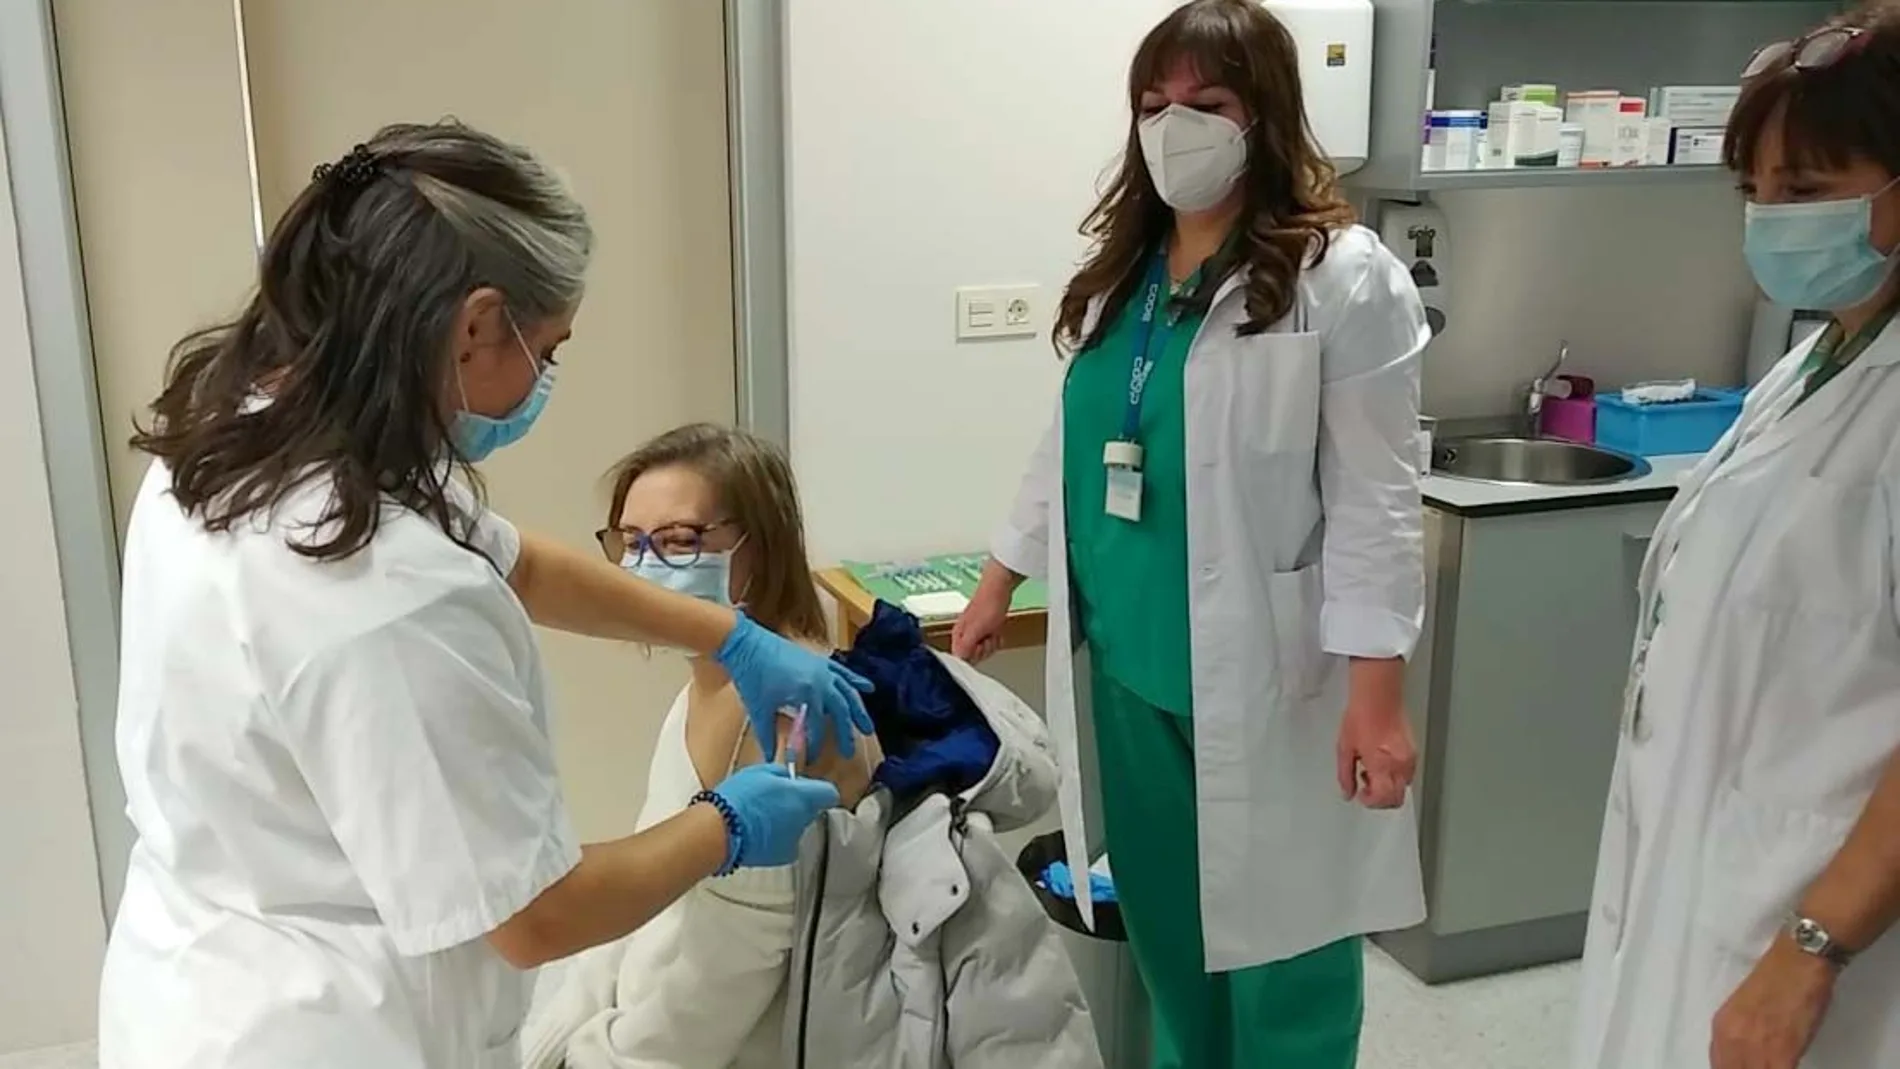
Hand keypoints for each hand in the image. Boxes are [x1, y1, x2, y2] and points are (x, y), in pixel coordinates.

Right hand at [709, 763, 840, 868]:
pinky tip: (757, 832)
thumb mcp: (760, 772)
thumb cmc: (737, 800)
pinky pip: (785, 843)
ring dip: (785, 822)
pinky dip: (776, 839)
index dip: (819, 790)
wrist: (720, 831)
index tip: (809, 788)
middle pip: (811, 810)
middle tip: (774, 799)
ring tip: (759, 817)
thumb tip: (788, 775)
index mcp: (803, 796)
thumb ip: (781, 773)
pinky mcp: (782, 857)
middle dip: (798, 804)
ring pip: (797, 827)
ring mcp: (794, 839)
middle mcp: (803, 819)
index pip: (829, 793)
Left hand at [715, 614, 872, 760]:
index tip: (812, 759)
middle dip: (846, 732)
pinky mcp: (818, 660)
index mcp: (808, 693)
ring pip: (848, 692)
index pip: (817, 726)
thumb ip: (767, 736)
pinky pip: (843, 672)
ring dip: (858, 710)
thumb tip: (769, 759)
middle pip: (841, 711)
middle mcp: (822, 680)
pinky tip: (868, 688)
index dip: (815, 745)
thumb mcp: (759, 709)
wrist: (745, 643)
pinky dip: (856, 681)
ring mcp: (822, 668)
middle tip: (850, 751)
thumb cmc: (751, 675)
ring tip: (867, 727)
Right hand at [951, 576, 1011, 663]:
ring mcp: (974, 632)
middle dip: (984, 649)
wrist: (999, 588)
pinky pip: (989, 643)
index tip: (980, 647)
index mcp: (957, 636)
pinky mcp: (983, 629)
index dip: (973, 656)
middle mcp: (963, 635)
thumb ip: (965, 647)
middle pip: (973, 656)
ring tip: (992, 631)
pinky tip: (997, 631)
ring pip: (982, 651)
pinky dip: (995, 639)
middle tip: (988, 637)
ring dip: (991, 644)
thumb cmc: (988, 606)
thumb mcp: (976, 631)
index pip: (961, 659)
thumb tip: (958, 660)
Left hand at [1336, 688, 1415, 808]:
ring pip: (1403, 786)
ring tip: (1371, 770)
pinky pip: (1407, 773)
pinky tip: (1381, 762)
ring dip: (1388, 787)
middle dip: (1381, 798)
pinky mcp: (1414, 750)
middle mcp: (1400, 765)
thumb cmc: (1360, 717)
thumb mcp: (1344, 749)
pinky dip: (1395, 775)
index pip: (1383, 799)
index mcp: (1382, 766)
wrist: (1377, 696)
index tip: (1361, 795)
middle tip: (1366, 787)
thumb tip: (1347, 793)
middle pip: (1397, 798)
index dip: (1371, 802)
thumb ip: (1345, 776)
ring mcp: (1410, 758)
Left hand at [1711, 939, 1835, 1068]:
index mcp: (1721, 1027)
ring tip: (1774, 1063)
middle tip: (1763, 1064)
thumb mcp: (1743, 1011)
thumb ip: (1739, 1036)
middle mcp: (1731, 1039)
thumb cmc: (1777, 979)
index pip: (1718, 1066)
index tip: (1746, 1067)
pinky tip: (1789, 1064)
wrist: (1798, 960)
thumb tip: (1745, 1058)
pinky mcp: (1782, 1051)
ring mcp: (1755, 1046)